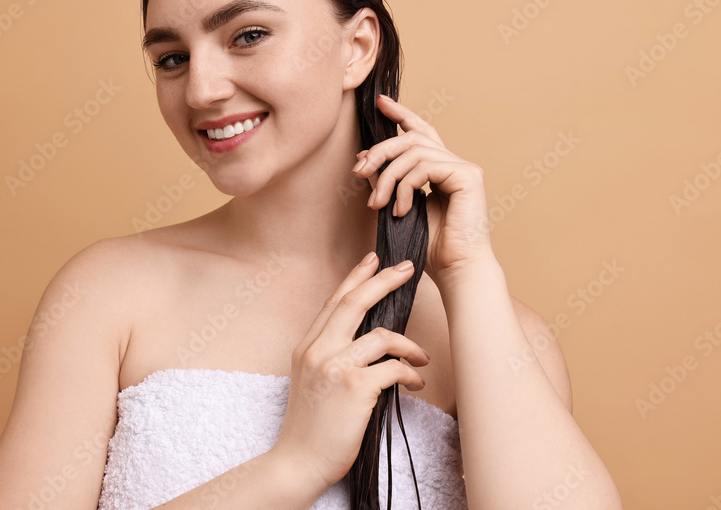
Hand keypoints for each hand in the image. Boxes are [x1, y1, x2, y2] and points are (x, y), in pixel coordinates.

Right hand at [270, 252, 429, 490]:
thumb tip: (367, 338)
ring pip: (382, 335)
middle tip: (407, 268)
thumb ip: (330, 355)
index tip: (374, 259)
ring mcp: (335, 366)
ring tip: (421, 357)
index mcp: (307, 346)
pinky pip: (393, 367)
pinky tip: (416, 383)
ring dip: (410, 345)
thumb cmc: (311, 426)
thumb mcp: (311, 380)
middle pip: (355, 302)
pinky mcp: (354, 387)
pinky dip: (411, 373)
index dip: (356, 277)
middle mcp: (318, 350)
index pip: (335, 301)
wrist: (299, 461)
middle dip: (384, 280)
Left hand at [352, 94, 496, 280]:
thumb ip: (387, 181)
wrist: (456, 271)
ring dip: (388, 176)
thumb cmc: (430, 247)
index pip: (420, 132)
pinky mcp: (468, 176)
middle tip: (358, 172)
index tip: (380, 102)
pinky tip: (401, 209)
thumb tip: (363, 159)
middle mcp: (455, 164)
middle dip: (380, 151)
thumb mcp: (398, 207)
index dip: (401, 114)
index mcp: (441, 169)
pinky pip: (425, 166)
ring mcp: (464, 168)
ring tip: (378, 203)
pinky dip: (405, 186)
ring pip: (414, 151)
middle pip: (411, 138)